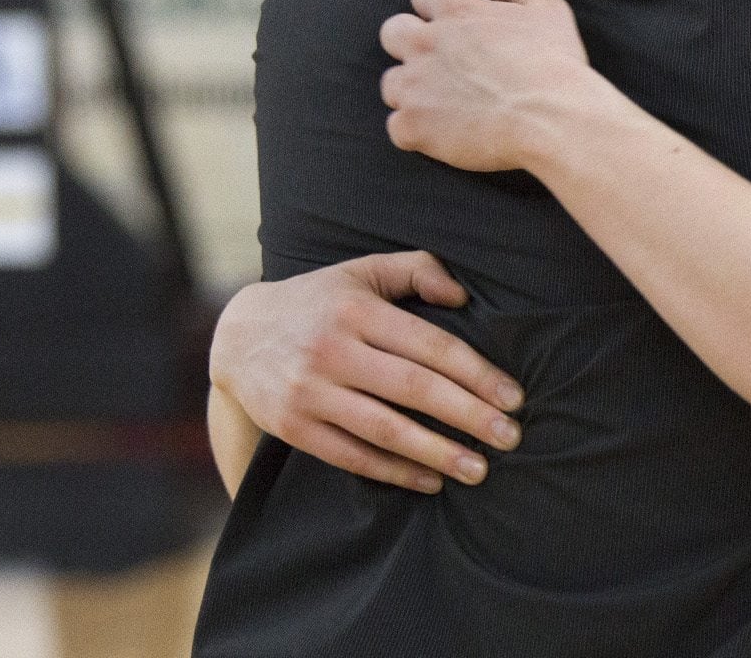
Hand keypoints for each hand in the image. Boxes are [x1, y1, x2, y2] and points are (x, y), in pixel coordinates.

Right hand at [209, 252, 523, 492]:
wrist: (237, 336)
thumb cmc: (318, 301)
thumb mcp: (362, 272)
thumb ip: (416, 269)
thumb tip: (462, 296)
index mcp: (357, 310)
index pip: (429, 345)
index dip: (476, 373)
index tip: (513, 397)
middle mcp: (333, 350)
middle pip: (414, 389)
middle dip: (468, 415)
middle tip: (510, 437)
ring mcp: (310, 392)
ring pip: (385, 429)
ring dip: (437, 453)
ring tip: (479, 469)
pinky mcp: (294, 427)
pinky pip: (352, 455)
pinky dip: (394, 471)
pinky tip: (430, 480)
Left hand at [380, 0, 597, 172]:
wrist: (552, 119)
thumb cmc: (555, 64)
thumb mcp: (549, 8)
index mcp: (456, 12)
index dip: (435, 5)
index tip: (452, 22)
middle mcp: (427, 44)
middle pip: (392, 32)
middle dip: (410, 44)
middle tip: (439, 64)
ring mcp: (415, 86)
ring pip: (391, 83)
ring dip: (412, 92)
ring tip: (443, 106)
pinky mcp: (413, 126)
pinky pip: (396, 128)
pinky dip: (416, 132)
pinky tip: (443, 136)